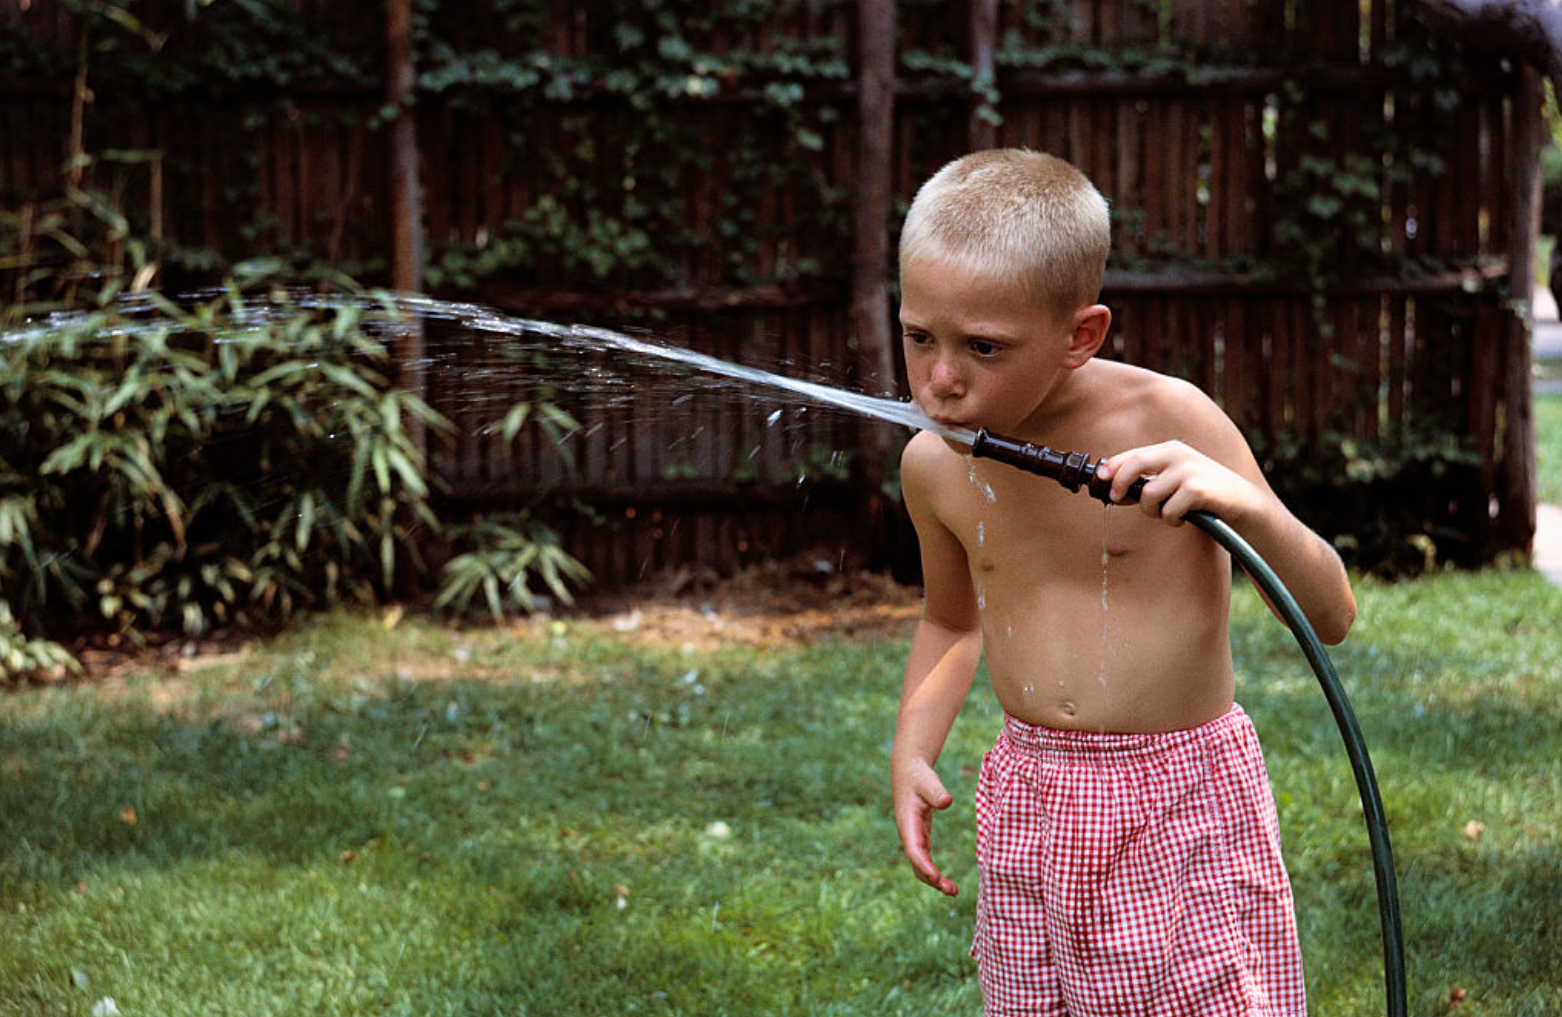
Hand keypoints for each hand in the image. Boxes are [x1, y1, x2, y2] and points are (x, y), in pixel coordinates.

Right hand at [892, 758, 957, 895]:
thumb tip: (947, 802)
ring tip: (953, 891)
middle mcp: (908, 834)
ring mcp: (913, 837)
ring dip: (934, 880)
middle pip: (917, 864)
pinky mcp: (920, 836)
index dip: (924, 865)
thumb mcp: (928, 781)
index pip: (914, 849)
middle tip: (952, 891)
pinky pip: (925, 859)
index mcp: (908, 822)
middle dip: (932, 879)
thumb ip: (936, 791)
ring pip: (920, 865)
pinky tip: (947, 882)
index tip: (937, 877)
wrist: (908, 771)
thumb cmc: (918, 776)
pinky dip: (934, 872)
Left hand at [1097, 440, 1260, 526]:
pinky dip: (1171, 520)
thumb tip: (1114, 492)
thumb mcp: (1174, 481)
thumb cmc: (1203, 493)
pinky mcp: (1198, 490)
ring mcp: (1189, 471)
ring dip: (1153, 511)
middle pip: (1135, 464)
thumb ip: (1148, 483)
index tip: (1100, 479)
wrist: (1242, 502)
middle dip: (1120, 484)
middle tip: (1116, 499)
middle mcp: (1179, 455)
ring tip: (1168, 513)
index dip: (1113, 466)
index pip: (1133, 454)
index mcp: (1171, 449)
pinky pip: (1168, 511)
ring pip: (1149, 495)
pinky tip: (1183, 518)